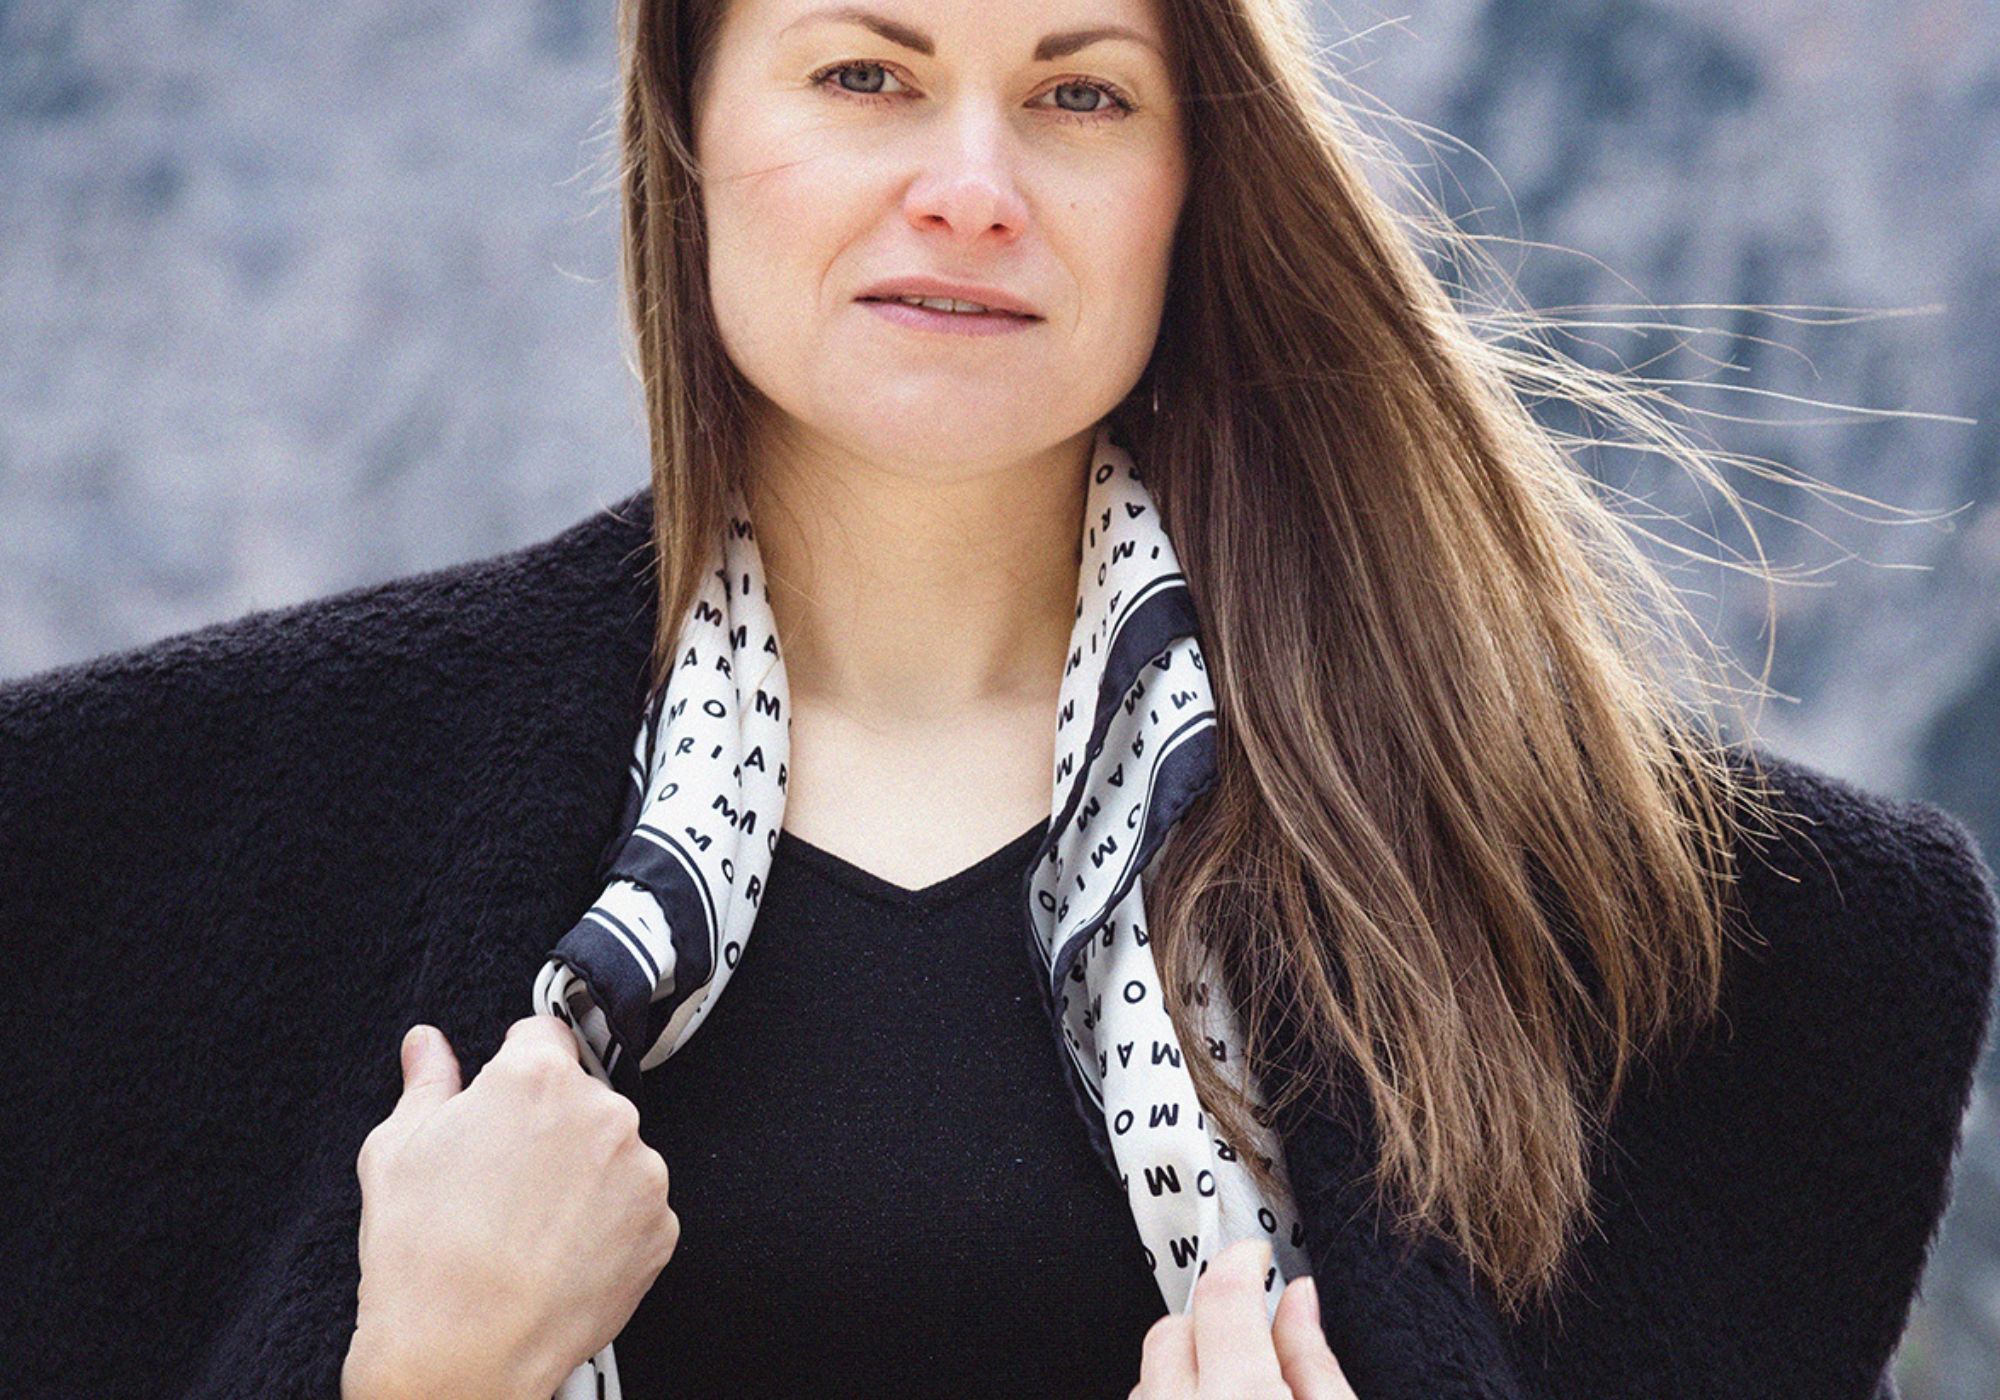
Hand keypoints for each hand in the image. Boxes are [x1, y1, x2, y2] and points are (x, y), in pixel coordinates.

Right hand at [342, 1017, 678, 1399]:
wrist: (462, 1355)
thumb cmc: (422, 1256)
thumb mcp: (396, 1151)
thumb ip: (426, 1082)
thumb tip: (427, 1044)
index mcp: (538, 1077)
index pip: (542, 1036)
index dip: (514, 1069)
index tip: (501, 1104)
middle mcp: (602, 1112)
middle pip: (581, 1096)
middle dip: (550, 1125)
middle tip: (504, 1178)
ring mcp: (641, 1171)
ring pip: (612, 1152)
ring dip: (583, 1173)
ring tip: (529, 1225)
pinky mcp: (661, 1226)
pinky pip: (635, 1207)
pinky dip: (606, 1223)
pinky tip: (559, 1252)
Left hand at [1132, 1240, 1356, 1399]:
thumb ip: (1315, 1362)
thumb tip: (1300, 1298)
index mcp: (1244, 1399)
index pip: (1223, 1292)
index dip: (1243, 1260)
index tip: (1256, 1256)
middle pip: (1173, 1330)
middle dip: (1211, 1323)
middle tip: (1256, 1345)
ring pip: (1149, 1376)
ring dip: (1187, 1371)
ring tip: (1238, 1397)